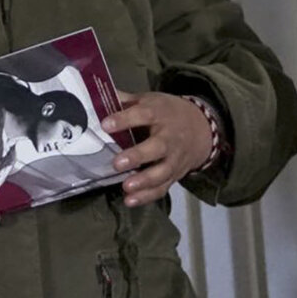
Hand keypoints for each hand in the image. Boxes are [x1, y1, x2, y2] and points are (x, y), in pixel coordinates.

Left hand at [103, 92, 217, 205]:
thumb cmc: (165, 112)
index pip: (143, 115)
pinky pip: (163, 187)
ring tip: (126, 187)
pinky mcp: (174, 175)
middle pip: (157, 148)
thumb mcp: (149, 100)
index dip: (124, 119)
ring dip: (144, 181)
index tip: (105, 125)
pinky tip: (130, 201)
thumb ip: (125, 101)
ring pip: (162, 172)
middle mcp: (169, 137)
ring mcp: (174, 158)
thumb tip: (96, 96)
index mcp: (159, 114)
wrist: (200, 129)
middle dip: (137, 156)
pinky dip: (147, 196)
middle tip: (117, 163)